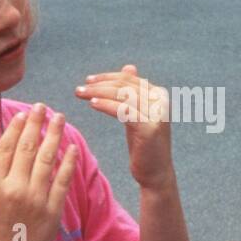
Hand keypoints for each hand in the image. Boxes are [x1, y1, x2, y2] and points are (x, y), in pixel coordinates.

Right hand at [0, 104, 78, 240]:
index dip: (15, 129)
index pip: (5, 149)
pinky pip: (62, 181)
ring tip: (59, 118)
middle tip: (43, 107)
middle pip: (28, 148)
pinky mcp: (52, 211)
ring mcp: (35, 199)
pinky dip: (68, 162)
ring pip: (47, 159)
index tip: (23, 115)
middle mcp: (14, 188)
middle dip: (36, 124)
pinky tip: (71, 147)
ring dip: (54, 135)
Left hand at [75, 64, 173, 190]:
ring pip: (122, 96)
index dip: (107, 77)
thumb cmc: (144, 144)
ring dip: (98, 93)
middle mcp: (161, 101)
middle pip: (124, 86)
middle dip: (99, 85)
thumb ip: (134, 92)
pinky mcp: (149, 128)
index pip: (128, 79)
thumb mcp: (138, 114)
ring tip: (80, 94)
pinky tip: (92, 104)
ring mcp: (157, 114)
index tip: (88, 80)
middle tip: (79, 89)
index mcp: (159, 94)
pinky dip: (106, 105)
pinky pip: (124, 111)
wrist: (155, 173)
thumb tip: (129, 67)